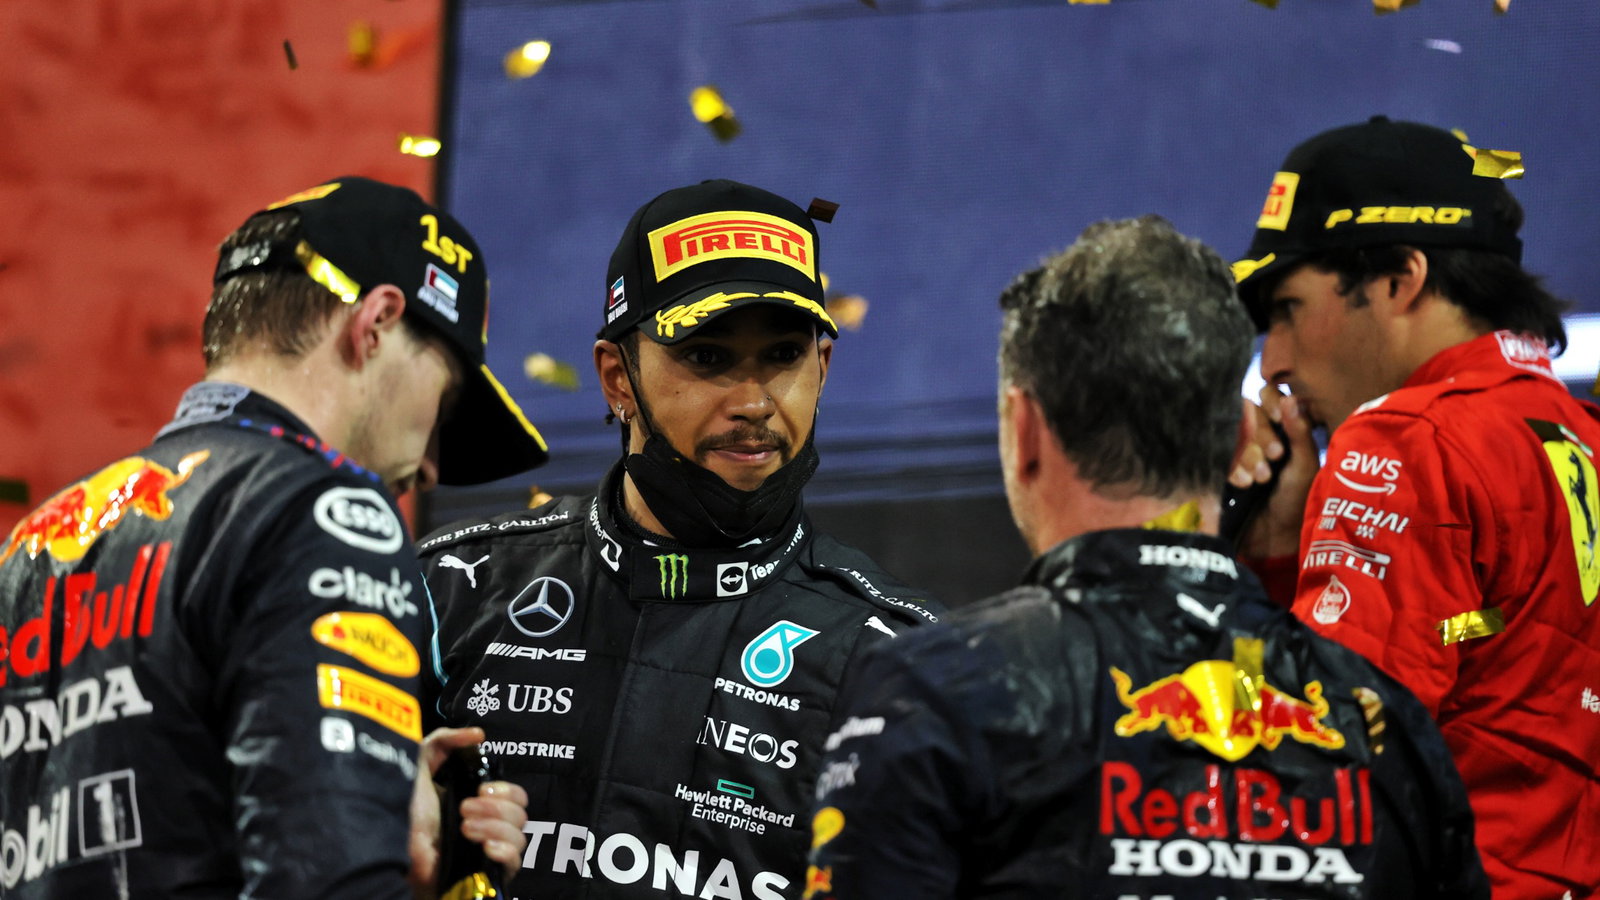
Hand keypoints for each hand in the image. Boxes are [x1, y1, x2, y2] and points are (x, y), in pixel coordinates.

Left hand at [409, 727, 529, 897]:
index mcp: (479, 804)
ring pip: (520, 835)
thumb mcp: (417, 768)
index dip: (505, 789)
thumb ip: (441, 742)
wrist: (387, 857)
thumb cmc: (401, 815)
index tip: (481, 789)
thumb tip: (478, 734)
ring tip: (464, 829)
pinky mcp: (488, 874)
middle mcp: (489, 826)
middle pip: (522, 812)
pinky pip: (515, 862)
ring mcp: (490, 851)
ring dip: (494, 827)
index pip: (516, 794)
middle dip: (496, 807)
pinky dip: (504, 851)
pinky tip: (483, 848)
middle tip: (464, 809)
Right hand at [1228, 387, 1318, 558]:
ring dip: (1247, 453)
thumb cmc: (1296, 500)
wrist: (1272, 537)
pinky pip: (1218, 453)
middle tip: (1274, 456)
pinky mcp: (1220, 464)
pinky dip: (1232, 466)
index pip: (1269, 396)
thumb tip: (1291, 398)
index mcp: (1282, 427)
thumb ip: (1299, 432)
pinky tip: (1243, 483)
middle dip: (1261, 434)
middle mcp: (1257, 432)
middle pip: (1249, 413)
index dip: (1272, 402)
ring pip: (1232, 432)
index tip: (1279, 416)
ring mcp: (1236, 448)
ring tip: (1259, 478)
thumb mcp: (1304, 466)